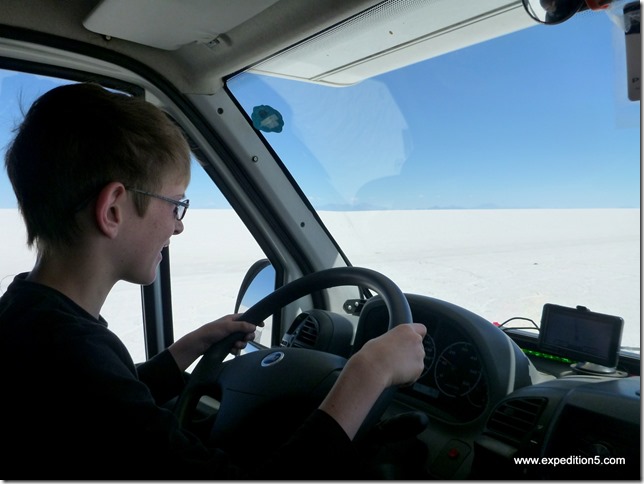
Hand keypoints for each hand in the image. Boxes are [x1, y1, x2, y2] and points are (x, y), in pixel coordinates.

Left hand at [168, 313, 263, 370]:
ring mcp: (230, 337)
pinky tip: (231, 350)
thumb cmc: (211, 331)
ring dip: (241, 344)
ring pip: (242, 341)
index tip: (262, 325)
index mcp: (232, 319)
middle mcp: (232, 327)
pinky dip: (235, 350)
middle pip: (247, 331)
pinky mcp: (228, 345)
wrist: (200, 344)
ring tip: (235, 345)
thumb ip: (242, 326)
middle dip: (247, 336)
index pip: (247, 318)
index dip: (255, 321)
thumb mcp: (228, 326)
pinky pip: (237, 348)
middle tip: (245, 339)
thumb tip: (253, 326)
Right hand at [319, 322, 425, 439]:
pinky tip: (395, 378)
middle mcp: (414, 341)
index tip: (413, 339)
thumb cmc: (365, 357)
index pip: (421, 327)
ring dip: (408, 366)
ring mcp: (418, 356)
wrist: (368, 371)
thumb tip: (386, 346)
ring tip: (392, 371)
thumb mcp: (375, 343)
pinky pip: (414, 374)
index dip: (416, 334)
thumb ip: (387, 342)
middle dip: (410, 354)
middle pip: (419, 346)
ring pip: (417, 361)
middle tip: (395, 362)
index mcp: (403, 329)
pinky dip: (407, 376)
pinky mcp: (417, 370)